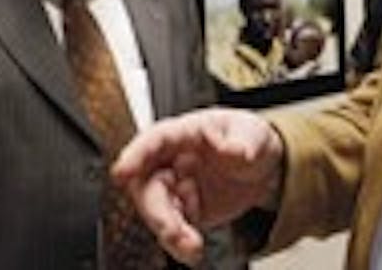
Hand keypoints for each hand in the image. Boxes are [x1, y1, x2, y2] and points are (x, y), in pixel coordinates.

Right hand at [112, 108, 284, 265]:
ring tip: (192, 247)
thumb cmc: (247, 140)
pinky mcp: (182, 212)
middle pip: (147, 184)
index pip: (155, 139)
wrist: (260, 170)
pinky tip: (192, 250)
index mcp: (185, 133)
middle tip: (172, 232)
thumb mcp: (254, 134)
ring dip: (169, 232)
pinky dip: (179, 243)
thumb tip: (236, 150)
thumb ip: (244, 143)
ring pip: (156, 212)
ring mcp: (174, 187)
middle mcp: (171, 160)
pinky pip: (172, 229)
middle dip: (156, 211)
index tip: (121, 171)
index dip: (135, 154)